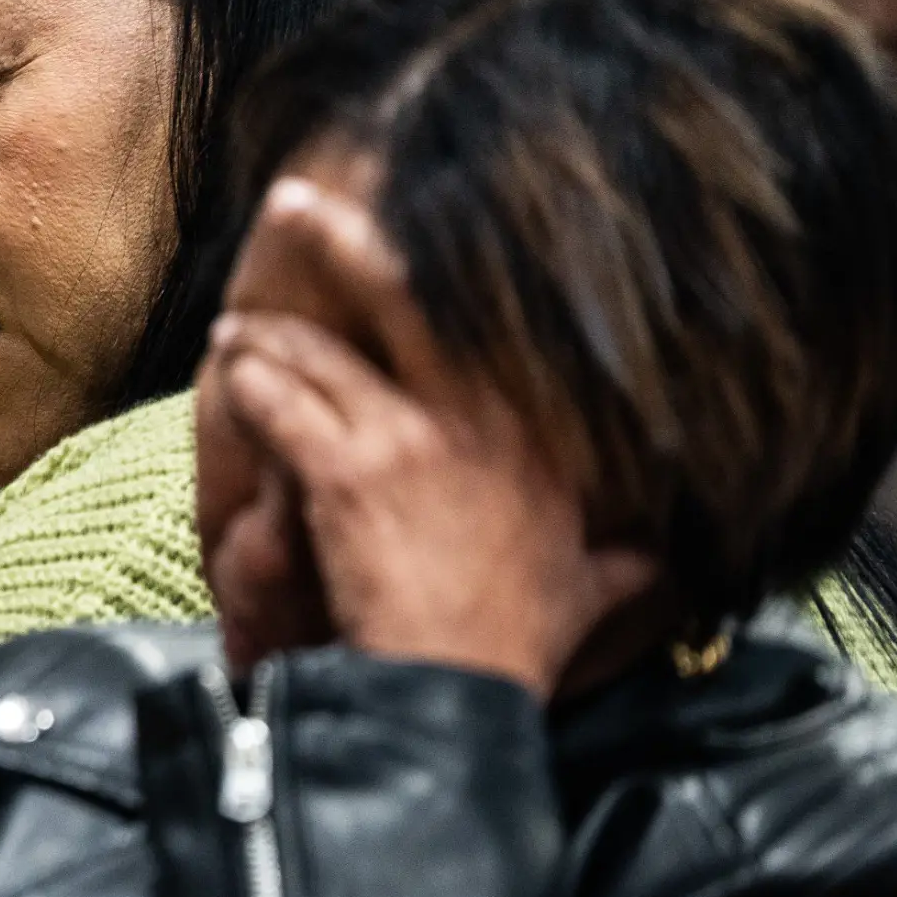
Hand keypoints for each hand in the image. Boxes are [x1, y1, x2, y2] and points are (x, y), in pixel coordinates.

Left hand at [203, 178, 658, 697]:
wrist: (457, 692)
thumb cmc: (519, 643)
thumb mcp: (593, 587)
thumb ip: (624, 557)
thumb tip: (667, 555)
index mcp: (531, 429)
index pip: (475, 320)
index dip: (422, 274)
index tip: (395, 242)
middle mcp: (473, 414)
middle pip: (395, 293)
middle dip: (336, 237)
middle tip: (295, 204)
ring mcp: (408, 436)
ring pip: (314, 353)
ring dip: (264, 340)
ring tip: (236, 335)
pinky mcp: (347, 469)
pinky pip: (279, 402)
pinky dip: (247, 387)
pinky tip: (230, 379)